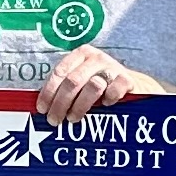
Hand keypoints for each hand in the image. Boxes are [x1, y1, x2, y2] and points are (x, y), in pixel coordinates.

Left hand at [35, 46, 159, 123]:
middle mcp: (95, 58)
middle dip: (60, 103)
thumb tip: (42, 109)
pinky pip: (114, 91)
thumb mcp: (81, 83)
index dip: (48, 92)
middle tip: (54, 120)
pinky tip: (104, 106)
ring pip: (92, 86)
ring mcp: (112, 67)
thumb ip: (64, 89)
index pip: (59, 72)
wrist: (132, 87)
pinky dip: (107, 100)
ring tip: (73, 118)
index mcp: (80, 55)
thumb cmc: (99, 87)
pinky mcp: (127, 79)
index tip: (42, 110)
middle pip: (72, 81)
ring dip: (80, 106)